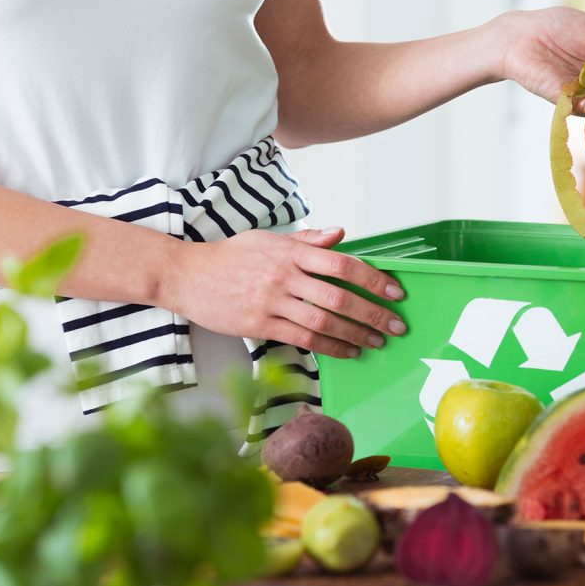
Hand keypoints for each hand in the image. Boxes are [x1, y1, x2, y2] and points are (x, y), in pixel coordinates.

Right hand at [165, 228, 406, 358]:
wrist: (188, 275)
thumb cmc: (229, 256)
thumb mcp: (268, 239)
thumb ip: (307, 240)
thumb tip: (341, 234)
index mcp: (291, 251)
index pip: (342, 263)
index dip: (372, 279)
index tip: (394, 291)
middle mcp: (285, 275)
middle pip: (339, 297)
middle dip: (373, 313)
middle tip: (396, 325)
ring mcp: (273, 301)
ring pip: (324, 322)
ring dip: (356, 334)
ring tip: (377, 341)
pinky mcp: (261, 324)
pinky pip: (303, 339)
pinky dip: (330, 346)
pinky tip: (348, 351)